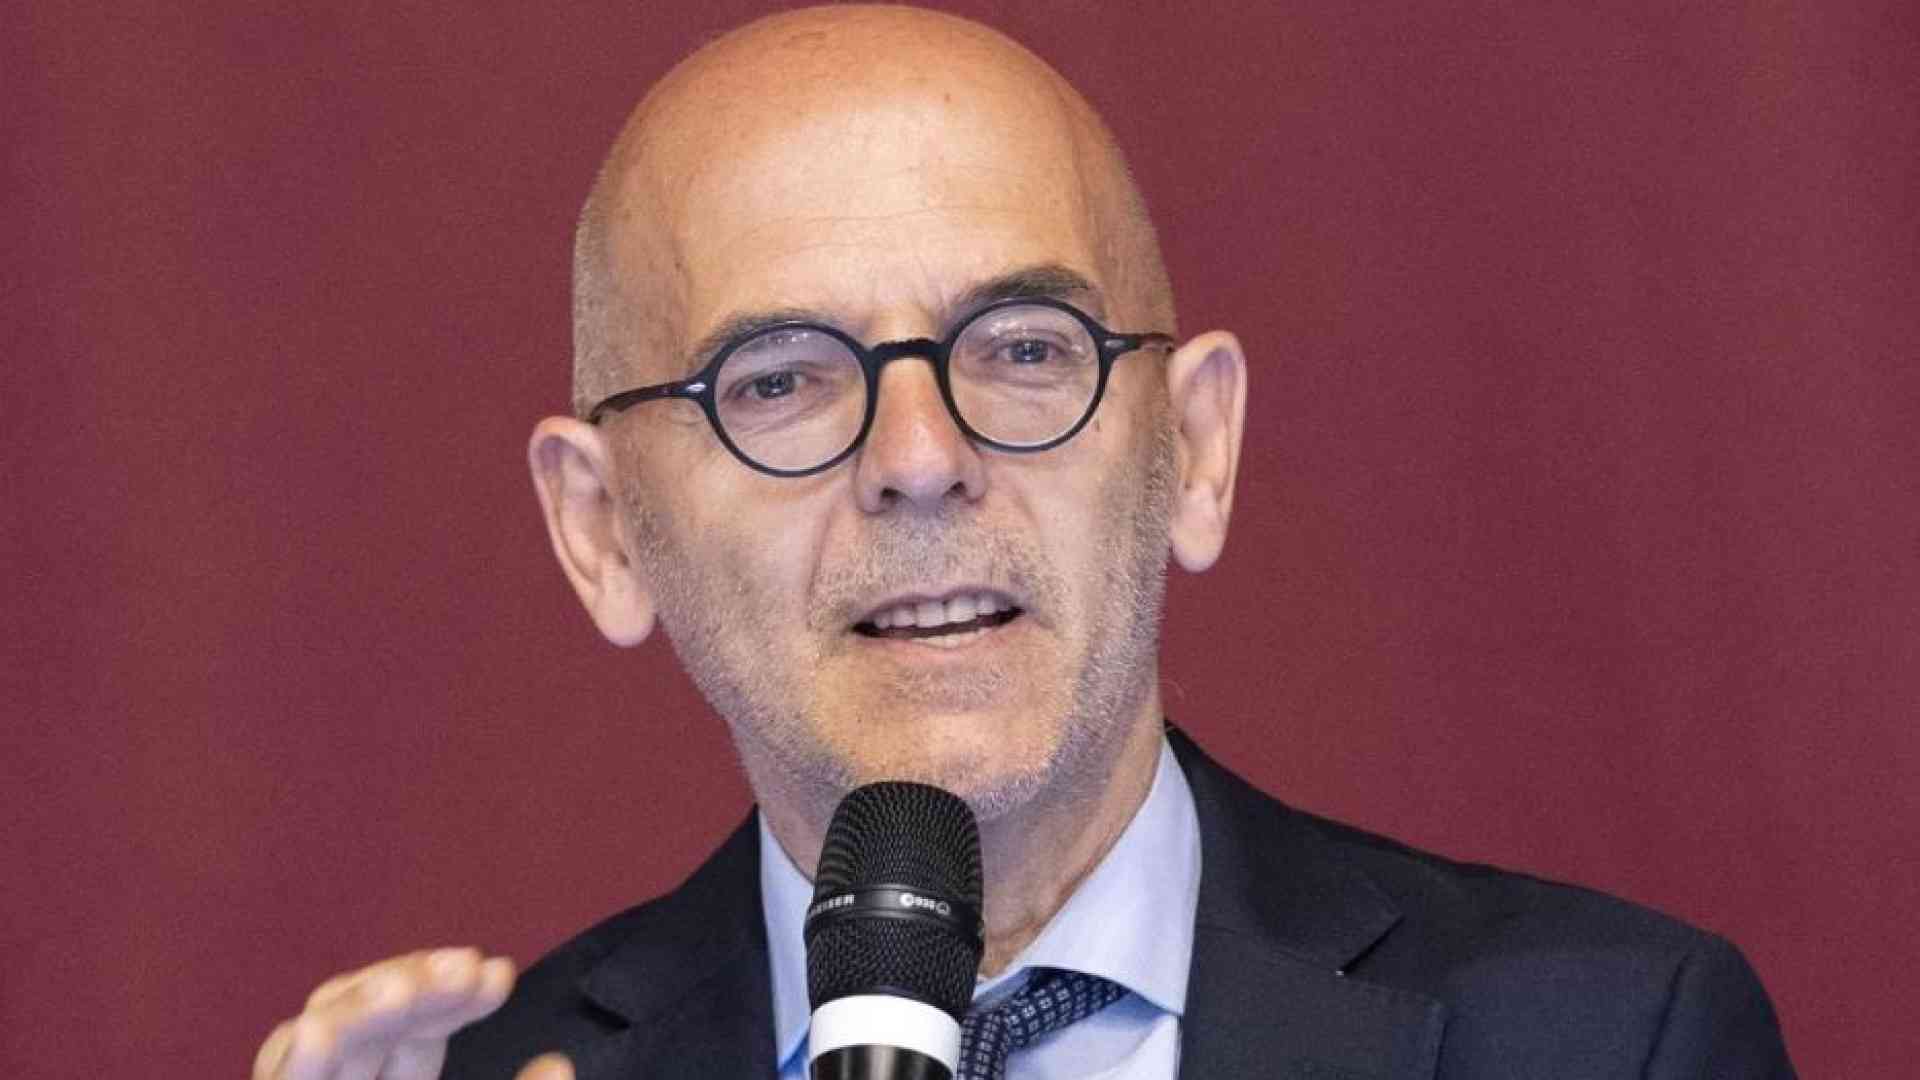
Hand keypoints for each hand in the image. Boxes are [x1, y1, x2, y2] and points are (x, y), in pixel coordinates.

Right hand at [252, 947, 566, 1079]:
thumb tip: (559, 1064)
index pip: (414, 1032)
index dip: (450, 996)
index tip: (497, 971)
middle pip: (366, 1022)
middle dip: (413, 987)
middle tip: (467, 966)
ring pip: (313, 1041)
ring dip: (358, 1011)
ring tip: (400, 992)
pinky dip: (296, 1065)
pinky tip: (313, 1034)